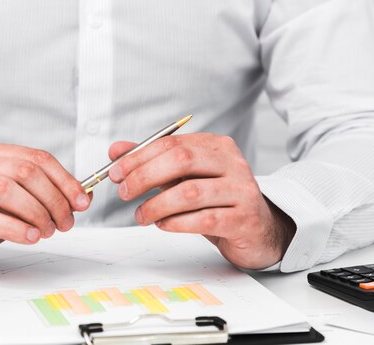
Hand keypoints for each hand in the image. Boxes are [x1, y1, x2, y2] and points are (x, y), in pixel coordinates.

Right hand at [0, 143, 90, 267]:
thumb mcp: (17, 202)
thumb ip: (47, 196)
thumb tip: (85, 196)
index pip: (38, 158)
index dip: (65, 180)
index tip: (81, 202)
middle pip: (25, 171)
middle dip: (53, 199)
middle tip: (65, 222)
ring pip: (4, 189)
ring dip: (35, 212)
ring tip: (47, 231)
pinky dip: (12, 227)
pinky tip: (29, 236)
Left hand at [108, 133, 295, 269]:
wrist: (258, 230)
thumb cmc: (217, 202)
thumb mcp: (184, 178)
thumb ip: (152, 163)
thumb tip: (116, 151)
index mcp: (216, 146)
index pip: (171, 143)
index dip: (139, 157)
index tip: (116, 173)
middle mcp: (232, 163)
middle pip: (181, 160)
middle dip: (145, 176)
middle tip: (125, 193)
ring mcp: (241, 190)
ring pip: (190, 192)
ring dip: (157, 205)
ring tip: (142, 215)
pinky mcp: (244, 219)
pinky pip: (205, 219)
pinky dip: (177, 223)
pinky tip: (164, 225)